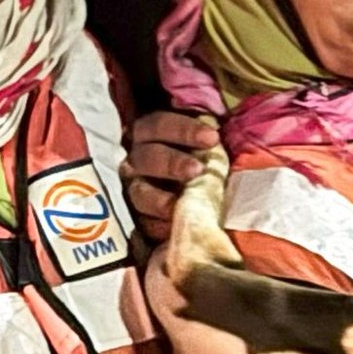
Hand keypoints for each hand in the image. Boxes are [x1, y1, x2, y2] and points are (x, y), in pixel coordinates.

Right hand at [126, 109, 216, 246]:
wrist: (204, 202)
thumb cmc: (206, 163)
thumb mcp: (206, 145)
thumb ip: (206, 136)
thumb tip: (217, 130)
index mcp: (149, 135)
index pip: (158, 125)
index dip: (183, 129)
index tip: (212, 138)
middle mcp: (137, 160)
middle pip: (146, 157)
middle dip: (172, 162)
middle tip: (197, 170)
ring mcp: (135, 190)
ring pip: (139, 192)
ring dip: (160, 198)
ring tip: (179, 205)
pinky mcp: (139, 219)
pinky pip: (142, 224)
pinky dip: (157, 227)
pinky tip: (172, 228)